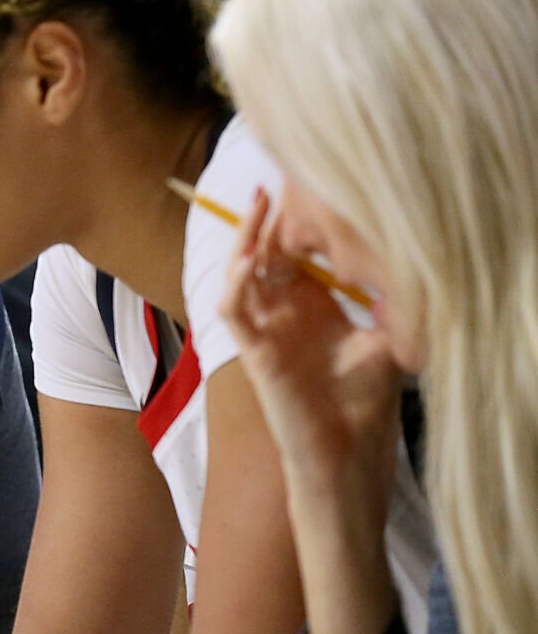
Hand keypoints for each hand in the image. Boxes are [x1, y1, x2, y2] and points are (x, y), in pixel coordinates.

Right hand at [219, 188, 403, 501]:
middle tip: (277, 182)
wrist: (349, 451)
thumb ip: (387, 302)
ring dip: (246, 239)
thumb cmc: (365, 401)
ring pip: (240, 274)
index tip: (309, 186)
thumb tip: (401, 260)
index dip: (297, 220)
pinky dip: (236, 282)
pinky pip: (231, 310)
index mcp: (311, 307)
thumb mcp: (385, 338)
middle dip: (269, 218)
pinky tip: (250, 258)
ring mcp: (264, 331)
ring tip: (258, 205)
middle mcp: (282, 314)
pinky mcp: (253, 351)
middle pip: (265, 253)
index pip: (294, 252)